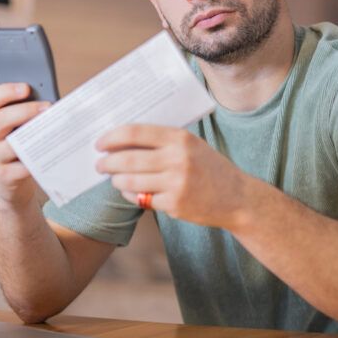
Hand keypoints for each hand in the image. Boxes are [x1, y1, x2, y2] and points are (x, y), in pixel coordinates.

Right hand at [0, 83, 50, 207]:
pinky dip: (34, 161)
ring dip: (31, 136)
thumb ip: (30, 118)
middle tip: (47, 107)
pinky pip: (19, 167)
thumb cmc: (24, 152)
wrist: (16, 187)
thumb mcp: (21, 132)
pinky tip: (49, 156)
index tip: (26, 88)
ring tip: (52, 130)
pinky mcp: (2, 176)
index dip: (5, 91)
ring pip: (8, 144)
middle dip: (24, 111)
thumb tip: (54, 104)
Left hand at [95, 124, 252, 229]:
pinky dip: (132, 195)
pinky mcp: (174, 204)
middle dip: (107, 162)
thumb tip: (123, 139)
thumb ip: (163, 141)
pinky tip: (131, 192)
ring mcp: (176, 183)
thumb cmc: (210, 168)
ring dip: (117, 180)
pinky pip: (141, 199)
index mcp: (180, 138)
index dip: (112, 137)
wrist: (237, 197)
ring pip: (131, 180)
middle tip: (100, 164)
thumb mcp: (192, 145)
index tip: (100, 143)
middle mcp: (177, 159)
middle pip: (128, 158)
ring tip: (114, 178)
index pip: (135, 133)